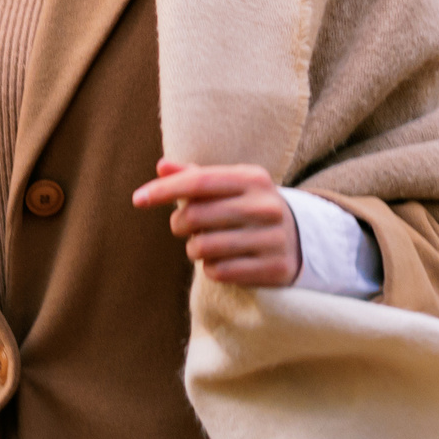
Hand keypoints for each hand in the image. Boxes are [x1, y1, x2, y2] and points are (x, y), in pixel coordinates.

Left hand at [130, 160, 300, 287]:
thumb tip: (161, 166)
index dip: (163, 190)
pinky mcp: (274, 268)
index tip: (138, 199)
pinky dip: (210, 269)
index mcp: (252, 179)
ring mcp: (273, 238)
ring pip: (203, 247)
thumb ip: (195, 177)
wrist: (300, 241)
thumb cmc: (249, 209)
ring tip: (204, 245)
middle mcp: (265, 206)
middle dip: (179, 224)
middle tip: (183, 226)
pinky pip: (219, 272)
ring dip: (194, 249)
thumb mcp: (230, 187)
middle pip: (195, 216)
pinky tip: (221, 261)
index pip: (197, 181)